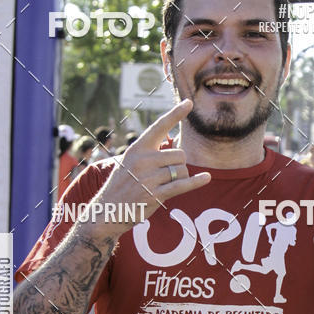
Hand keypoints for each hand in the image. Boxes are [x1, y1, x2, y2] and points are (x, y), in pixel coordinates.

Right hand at [90, 99, 210, 235]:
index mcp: (137, 148)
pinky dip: (196, 182)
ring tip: (162, 185)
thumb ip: (149, 154)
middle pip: (179, 154)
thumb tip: (176, 150)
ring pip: (182, 170)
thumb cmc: (122, 186)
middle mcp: (143, 160)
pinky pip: (182, 185)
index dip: (175, 114)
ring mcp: (149, 177)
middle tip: (164, 176)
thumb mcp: (129, 163)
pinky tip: (206, 178)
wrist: (107, 210)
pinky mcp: (156, 194)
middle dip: (178, 165)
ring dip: (179, 178)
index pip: (159, 126)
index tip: (189, 102)